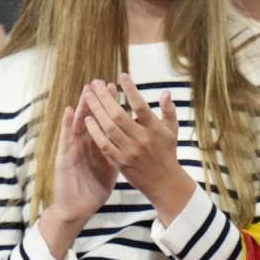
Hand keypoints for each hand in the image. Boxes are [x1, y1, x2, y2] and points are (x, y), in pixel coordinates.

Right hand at [50, 89, 117, 224]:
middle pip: (92, 118)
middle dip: (98, 101)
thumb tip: (135, 141)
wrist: (77, 208)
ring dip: (82, 106)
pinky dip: (67, 124)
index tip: (119, 89)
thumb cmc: (94, 190)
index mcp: (99, 146)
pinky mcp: (64, 157)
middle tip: (103, 82)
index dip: (111, 106)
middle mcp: (86, 144)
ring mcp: (74, 149)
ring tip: (86, 89)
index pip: (106, 122)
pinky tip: (69, 110)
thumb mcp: (111, 169)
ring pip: (78, 124)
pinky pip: (66, 139)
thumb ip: (120, 153)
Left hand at [83, 75, 194, 223]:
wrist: (165, 183)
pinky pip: (104, 144)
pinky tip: (87, 119)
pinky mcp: (120, 162)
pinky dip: (95, 131)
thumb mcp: (172, 131)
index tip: (121, 76)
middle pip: (119, 115)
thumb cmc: (167, 153)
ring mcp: (130, 151)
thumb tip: (165, 92)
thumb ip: (168, 111)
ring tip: (88, 96)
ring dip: (96, 110)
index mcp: (155, 130)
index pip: (141, 105)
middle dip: (105, 97)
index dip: (131, 89)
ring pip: (109, 128)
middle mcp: (142, 139)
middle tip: (96, 84)